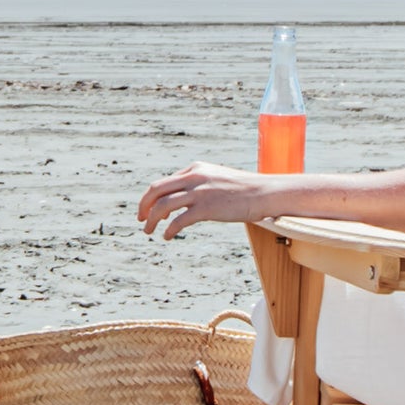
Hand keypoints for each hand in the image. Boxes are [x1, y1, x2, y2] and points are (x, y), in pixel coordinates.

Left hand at [134, 161, 275, 239]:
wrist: (264, 192)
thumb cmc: (244, 189)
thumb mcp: (217, 179)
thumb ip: (199, 184)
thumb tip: (184, 198)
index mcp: (195, 168)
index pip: (164, 182)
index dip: (151, 197)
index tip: (147, 210)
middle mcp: (194, 177)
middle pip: (156, 190)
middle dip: (144, 206)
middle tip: (140, 219)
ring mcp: (200, 192)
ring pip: (163, 205)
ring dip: (152, 220)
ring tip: (149, 231)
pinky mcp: (207, 208)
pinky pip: (179, 220)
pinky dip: (169, 229)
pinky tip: (167, 237)